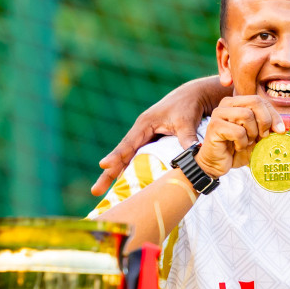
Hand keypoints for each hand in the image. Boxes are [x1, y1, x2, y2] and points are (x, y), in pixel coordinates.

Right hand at [93, 77, 218, 194]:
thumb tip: (192, 155)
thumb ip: (187, 138)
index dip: (116, 156)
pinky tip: (127, 185)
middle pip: (122, 155)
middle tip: (95, 191)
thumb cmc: (188, 105)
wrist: (194, 96)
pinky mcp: (153, 143)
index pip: (128, 144)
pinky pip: (140, 159)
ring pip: (129, 159)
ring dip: (118, 174)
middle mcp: (141, 132)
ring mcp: (146, 138)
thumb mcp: (187, 121)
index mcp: (144, 124)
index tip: (104, 167)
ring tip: (103, 192)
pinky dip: (132, 171)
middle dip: (109, 173)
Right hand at [196, 97, 287, 177]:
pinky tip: (237, 147)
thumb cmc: (237, 149)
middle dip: (265, 121)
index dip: (274, 115)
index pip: (261, 101)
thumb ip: (270, 129)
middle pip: (255, 102)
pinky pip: (238, 131)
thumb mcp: (258, 137)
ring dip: (252, 134)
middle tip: (263, 137)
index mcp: (237, 102)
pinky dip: (242, 142)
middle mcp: (227, 104)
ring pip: (246, 115)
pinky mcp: (214, 126)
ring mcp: (218, 113)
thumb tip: (289, 124)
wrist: (217, 163)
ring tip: (246, 142)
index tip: (280, 131)